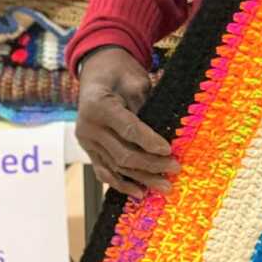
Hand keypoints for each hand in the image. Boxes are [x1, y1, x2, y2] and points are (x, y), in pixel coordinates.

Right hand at [75, 45, 178, 199]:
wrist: (96, 70)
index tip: (169, 150)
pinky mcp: (88, 149)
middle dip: (151, 164)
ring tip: (164, 187)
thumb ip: (144, 105)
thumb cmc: (119, 72)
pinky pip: (104, 171)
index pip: (128, 128)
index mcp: (98, 105)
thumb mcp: (134, 80)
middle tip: (174, 169)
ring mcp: (86, 141)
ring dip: (141, 179)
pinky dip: (121, 183)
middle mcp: (88, 126)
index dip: (149, 141)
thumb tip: (164, 131)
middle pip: (122, 153)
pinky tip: (139, 192)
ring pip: (115, 166)